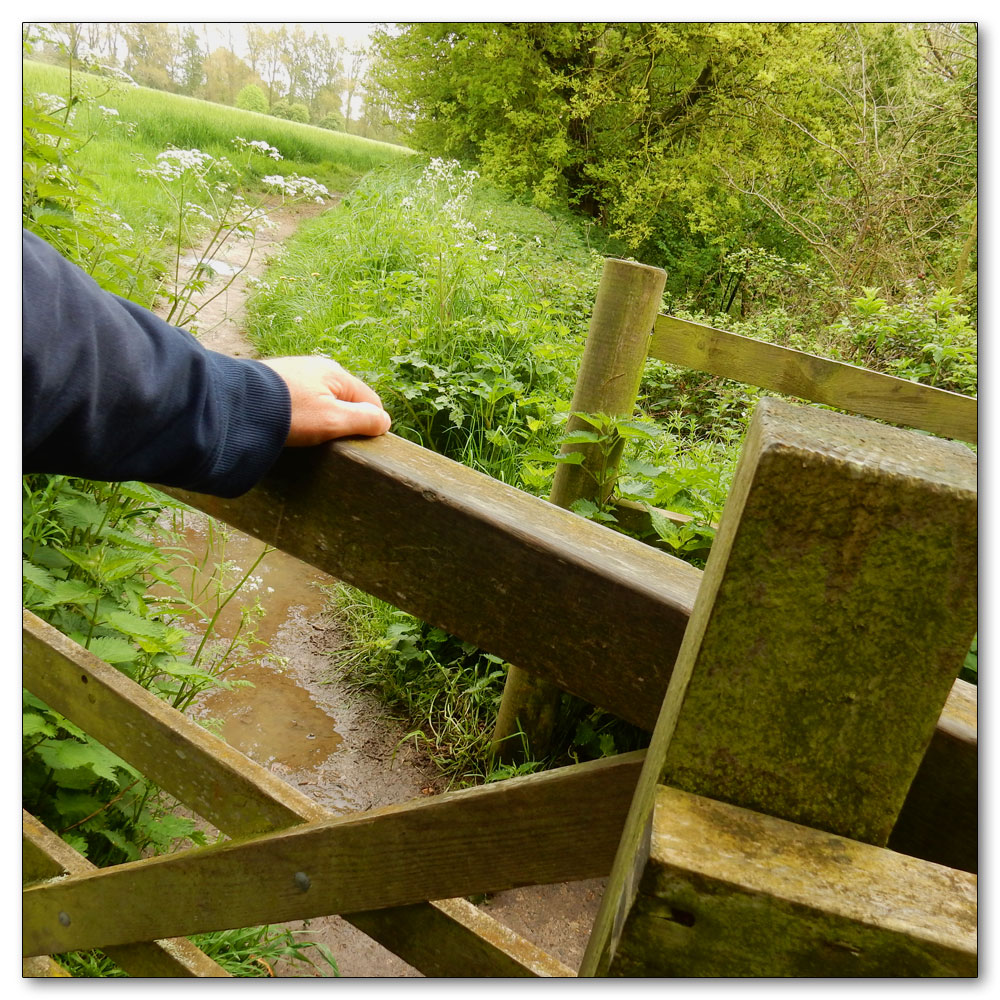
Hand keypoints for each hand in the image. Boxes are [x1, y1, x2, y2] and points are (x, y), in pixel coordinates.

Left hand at [261, 355, 391, 445]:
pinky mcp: (277, 382)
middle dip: (342, 422)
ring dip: (320, 419)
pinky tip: (290, 425)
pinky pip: (301, 401)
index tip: (354, 442)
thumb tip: (385, 421)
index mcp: (337, 373)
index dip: (368, 424)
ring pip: (323, 401)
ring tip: (305, 435)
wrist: (236, 404)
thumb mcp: (333, 420)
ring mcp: (297, 373)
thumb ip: (364, 420)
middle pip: (346, 401)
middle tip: (327, 441)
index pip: (371, 402)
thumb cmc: (290, 413)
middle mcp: (319, 367)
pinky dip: (301, 415)